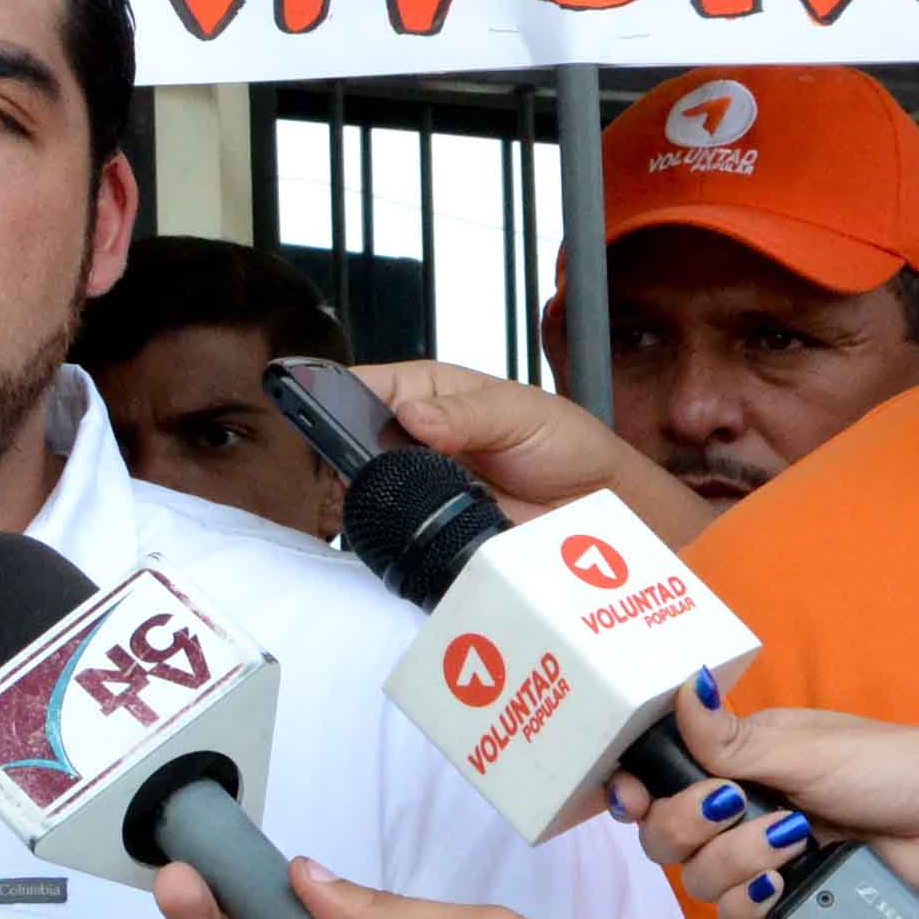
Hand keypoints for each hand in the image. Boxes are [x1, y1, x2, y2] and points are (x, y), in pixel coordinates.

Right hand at [363, 360, 710, 545]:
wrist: (596, 510)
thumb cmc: (566, 446)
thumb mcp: (522, 413)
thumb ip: (468, 413)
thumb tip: (415, 415)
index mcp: (427, 394)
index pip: (362, 387)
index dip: (333, 396)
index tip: (322, 409)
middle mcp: (412, 439)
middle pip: (351, 442)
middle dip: (351, 451)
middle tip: (375, 460)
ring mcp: (415, 485)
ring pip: (365, 489)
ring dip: (373, 492)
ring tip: (402, 491)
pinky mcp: (425, 528)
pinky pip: (392, 531)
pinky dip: (394, 530)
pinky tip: (408, 523)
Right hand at [618, 684, 918, 918]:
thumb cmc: (911, 772)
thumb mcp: (814, 748)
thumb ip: (733, 738)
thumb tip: (678, 688)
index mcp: (747, 760)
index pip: (661, 776)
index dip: (633, 788)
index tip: (630, 794)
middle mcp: (748, 811)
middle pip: (664, 834)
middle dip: (686, 823)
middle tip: (734, 807)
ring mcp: (770, 861)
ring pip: (696, 880)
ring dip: (732, 861)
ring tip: (793, 842)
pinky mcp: (795, 906)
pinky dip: (752, 902)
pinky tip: (787, 882)